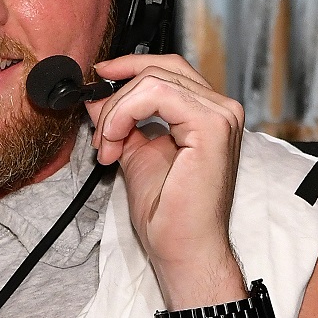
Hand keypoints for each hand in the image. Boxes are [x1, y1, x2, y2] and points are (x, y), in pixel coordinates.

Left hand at [86, 54, 246, 309]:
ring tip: (107, 146)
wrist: (183, 249)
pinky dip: (124, 114)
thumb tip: (96, 96)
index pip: (166, 68)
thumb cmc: (168, 213)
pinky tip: (115, 144)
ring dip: (116, 111)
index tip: (97, 81)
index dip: (127, 68)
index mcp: (207, 113)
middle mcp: (220, 108)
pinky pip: (154, 94)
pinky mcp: (211, 126)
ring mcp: (220, 115)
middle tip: (99, 131)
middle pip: (158, 68)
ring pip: (151, 79)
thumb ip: (120, 121)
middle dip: (116, 94)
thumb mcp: (135, 152)